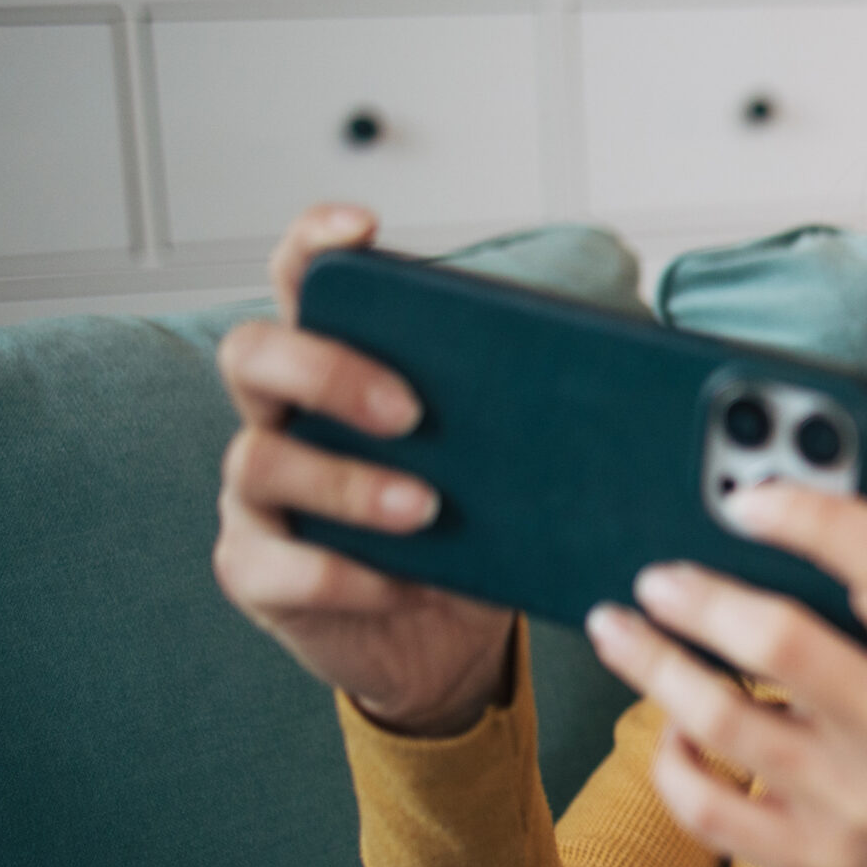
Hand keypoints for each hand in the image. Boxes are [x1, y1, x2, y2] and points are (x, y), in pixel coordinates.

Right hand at [212, 204, 514, 734]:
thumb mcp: (504, 462)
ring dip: (347, 483)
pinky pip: (273, 564)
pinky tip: (400, 582)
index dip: (316, 244)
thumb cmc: (469, 528)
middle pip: (254, 354)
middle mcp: (282, 418)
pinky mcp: (258, 569)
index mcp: (339, 368)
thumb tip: (611, 379)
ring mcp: (258, 495)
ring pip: (259, 460)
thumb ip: (523, 409)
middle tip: (411, 410)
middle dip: (328, 370)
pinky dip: (340, 573)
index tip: (361, 228)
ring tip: (425, 508)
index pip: (303, 282)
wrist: (444, 638)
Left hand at [583, 481, 866, 866]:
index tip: (742, 500)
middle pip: (787, 643)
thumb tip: (739, 502)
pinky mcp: (809, 857)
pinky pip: (706, 804)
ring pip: (724, 721)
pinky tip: (669, 727)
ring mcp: (858, 801)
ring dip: (656, 665)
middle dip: (704, 601)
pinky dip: (671, 756)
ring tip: (616, 628)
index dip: (818, 523)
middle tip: (655, 578)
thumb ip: (844, 584)